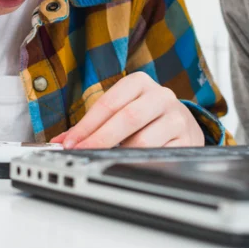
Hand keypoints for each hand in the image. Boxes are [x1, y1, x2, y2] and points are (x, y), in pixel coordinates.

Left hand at [51, 72, 204, 148]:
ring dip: (121, 153)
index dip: (87, 124)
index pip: (109, 102)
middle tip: (82, 153)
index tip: (70, 142)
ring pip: (143, 140)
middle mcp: (160, 96)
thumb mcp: (121, 110)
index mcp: (139, 82)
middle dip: (100, 138)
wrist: (183, 122)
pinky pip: (159, 156)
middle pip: (127, 117)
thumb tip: (61, 140)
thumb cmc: (144, 116)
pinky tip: (130, 164)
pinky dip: (140, 163)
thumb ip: (92, 124)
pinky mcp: (187, 139)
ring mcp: (176, 117)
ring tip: (107, 159)